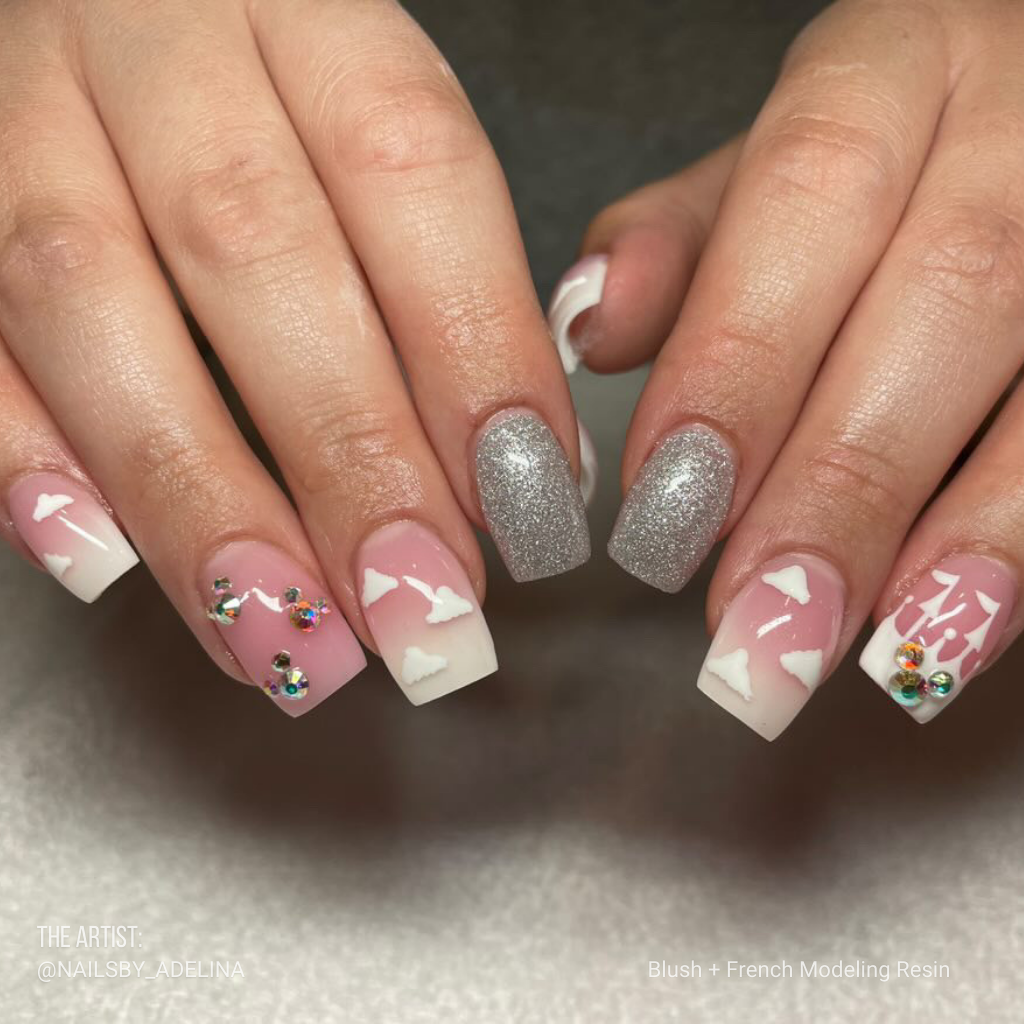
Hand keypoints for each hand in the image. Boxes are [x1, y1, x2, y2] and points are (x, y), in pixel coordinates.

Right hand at [0, 0, 590, 712]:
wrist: (114, 4)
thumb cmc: (283, 91)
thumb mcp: (382, 126)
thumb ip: (456, 271)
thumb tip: (519, 462)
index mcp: (305, 6)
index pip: (410, 169)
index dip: (476, 350)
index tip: (528, 506)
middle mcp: (153, 39)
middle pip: (252, 250)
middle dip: (347, 459)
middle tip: (421, 612)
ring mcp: (20, 111)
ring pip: (86, 302)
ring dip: (194, 497)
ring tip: (284, 634)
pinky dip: (24, 458)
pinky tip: (100, 563)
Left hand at [552, 0, 1023, 736]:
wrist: (1021, 113)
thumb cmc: (877, 157)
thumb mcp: (770, 166)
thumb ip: (681, 242)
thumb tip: (585, 325)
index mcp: (896, 67)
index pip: (810, 194)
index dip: (739, 359)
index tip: (664, 506)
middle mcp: (1021, 120)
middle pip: (947, 291)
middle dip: (838, 477)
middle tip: (749, 622)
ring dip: (953, 537)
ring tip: (847, 652)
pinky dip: (1020, 542)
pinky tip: (946, 632)